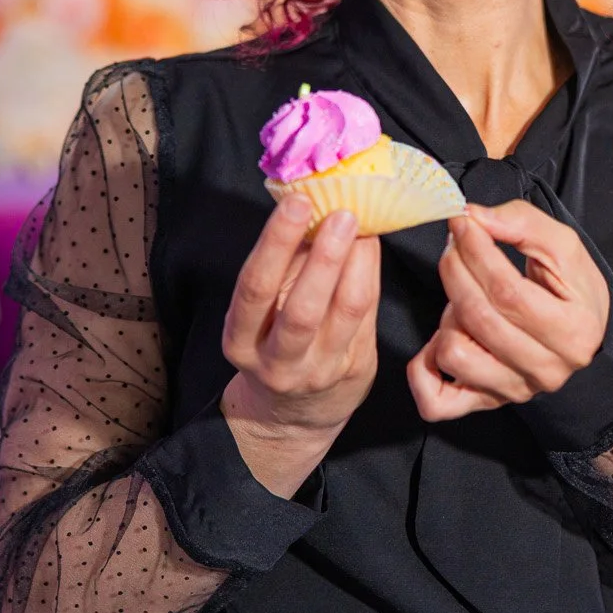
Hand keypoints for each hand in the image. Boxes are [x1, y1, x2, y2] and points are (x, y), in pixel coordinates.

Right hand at [219, 197, 380, 494]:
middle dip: (324, 257)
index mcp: (241, 340)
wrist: (294, 411)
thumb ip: (284, 264)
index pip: (255, 289)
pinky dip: (372, 273)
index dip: (275, 243)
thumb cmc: (276, 338)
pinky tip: (371, 245)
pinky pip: (368, 314)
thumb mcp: (264, 309)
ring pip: (345, 311)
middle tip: (342, 212)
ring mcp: (320, 370)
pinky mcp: (355, 370)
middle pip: (302, 309)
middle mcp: (277, 362)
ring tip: (363, 223)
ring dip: (358, 261)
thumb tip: (311, 202)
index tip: (297, 202)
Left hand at [406, 199, 609, 422]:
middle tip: (454, 245)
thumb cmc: (572, 293)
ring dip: (448, 314)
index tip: (461, 222)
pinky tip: (440, 338)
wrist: (582, 336)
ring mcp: (513, 391)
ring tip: (465, 298)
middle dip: (455, 269)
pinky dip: (424, 369)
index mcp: (572, 331)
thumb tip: (475, 217)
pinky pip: (436, 400)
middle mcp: (544, 369)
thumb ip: (523, 223)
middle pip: (477, 317)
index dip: (476, 252)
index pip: (508, 291)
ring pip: (453, 352)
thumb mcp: (564, 248)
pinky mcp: (485, 403)